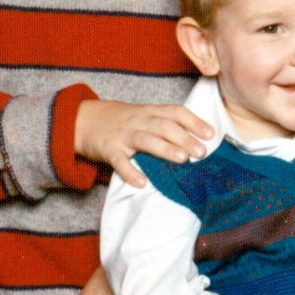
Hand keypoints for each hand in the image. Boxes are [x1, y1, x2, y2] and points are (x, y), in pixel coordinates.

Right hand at [74, 101, 213, 186]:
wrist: (83, 119)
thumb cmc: (121, 120)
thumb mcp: (143, 115)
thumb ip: (164, 123)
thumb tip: (195, 139)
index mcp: (150, 112)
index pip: (176, 112)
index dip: (194, 121)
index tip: (211, 134)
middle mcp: (139, 120)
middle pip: (165, 126)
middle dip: (185, 138)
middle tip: (202, 151)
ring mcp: (123, 135)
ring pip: (146, 140)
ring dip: (165, 149)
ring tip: (182, 159)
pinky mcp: (108, 149)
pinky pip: (120, 161)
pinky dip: (130, 172)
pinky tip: (141, 183)